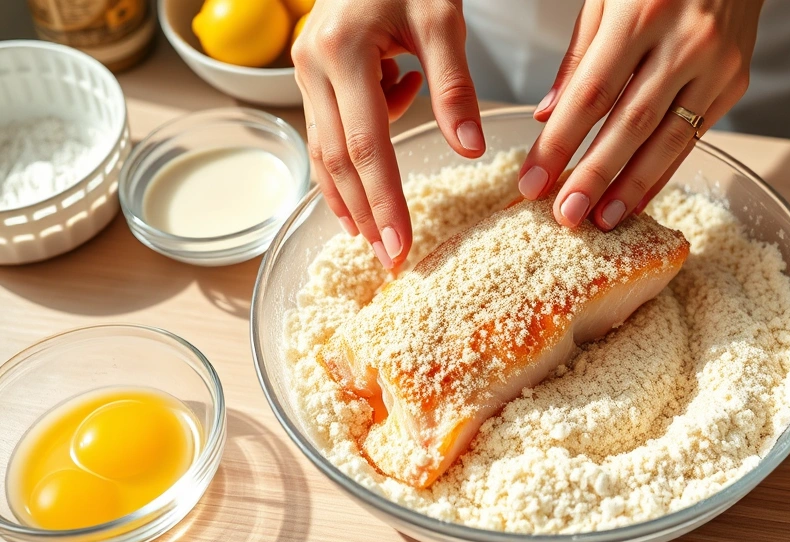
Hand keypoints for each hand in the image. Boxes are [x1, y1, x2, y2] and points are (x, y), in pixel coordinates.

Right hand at [292, 0, 483, 268]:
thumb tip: (469, 147)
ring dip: (350, 192)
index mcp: (343, 52)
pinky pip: (331, 123)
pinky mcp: (314, 70)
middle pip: (336, 158)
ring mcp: (307, 67)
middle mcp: (313, 64)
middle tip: (387, 258)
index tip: (398, 248)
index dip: (383, 202)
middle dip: (363, 213)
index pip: (365, 146)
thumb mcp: (442, 19)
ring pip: (325, 147)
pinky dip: (356, 147)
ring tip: (371, 232)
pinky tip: (388, 133)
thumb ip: (455, 85)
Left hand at [518, 0, 761, 228]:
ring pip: (666, 139)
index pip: (591, 93)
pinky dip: (663, 172)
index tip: (531, 182)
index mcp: (641, 11)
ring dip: (630, 186)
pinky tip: (637, 198)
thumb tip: (548, 114)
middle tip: (563, 216)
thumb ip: (579, 55)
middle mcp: (684, 41)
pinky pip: (693, 136)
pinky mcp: (735, 81)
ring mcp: (717, 64)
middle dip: (592, 176)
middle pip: (629, 124)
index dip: (559, 144)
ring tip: (599, 219)